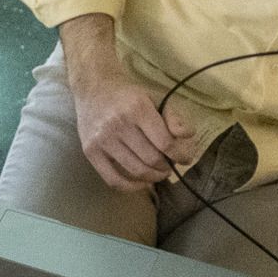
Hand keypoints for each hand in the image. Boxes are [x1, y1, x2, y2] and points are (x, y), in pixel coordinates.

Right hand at [69, 66, 195, 190]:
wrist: (94, 89)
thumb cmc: (130, 96)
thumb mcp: (156, 98)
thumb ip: (175, 116)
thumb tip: (187, 136)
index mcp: (137, 108)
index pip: (165, 142)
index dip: (179, 155)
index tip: (184, 158)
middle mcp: (118, 124)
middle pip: (151, 159)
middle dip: (166, 167)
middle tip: (169, 166)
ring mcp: (102, 139)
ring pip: (135, 170)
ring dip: (153, 177)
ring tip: (158, 173)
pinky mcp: (90, 151)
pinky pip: (113, 179)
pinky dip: (131, 187)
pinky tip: (142, 183)